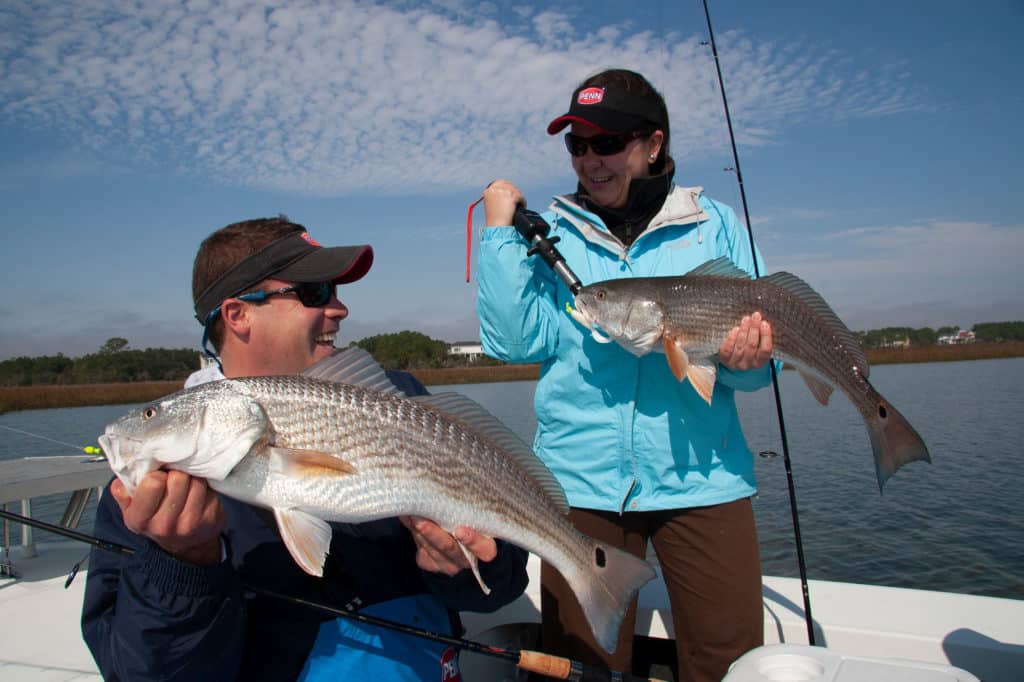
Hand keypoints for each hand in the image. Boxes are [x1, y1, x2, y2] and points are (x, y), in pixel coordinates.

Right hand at [111, 470, 225, 565]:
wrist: (183, 543)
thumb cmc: (155, 518)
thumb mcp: (131, 508)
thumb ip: (123, 489)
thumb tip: (131, 468)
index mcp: (139, 519)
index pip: (153, 483)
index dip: (157, 474)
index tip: (157, 477)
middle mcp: (164, 525)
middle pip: (178, 478)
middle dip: (176, 473)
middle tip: (174, 479)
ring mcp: (189, 523)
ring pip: (196, 481)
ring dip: (192, 478)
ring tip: (186, 485)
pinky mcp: (210, 518)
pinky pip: (210, 488)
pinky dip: (205, 486)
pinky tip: (198, 493)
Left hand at [400, 515, 496, 576]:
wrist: (455, 538)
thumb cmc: (469, 520)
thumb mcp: (473, 515)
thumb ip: (465, 508)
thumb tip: (449, 486)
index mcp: (484, 548)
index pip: (485, 550)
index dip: (474, 542)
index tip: (460, 531)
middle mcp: (467, 560)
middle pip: (451, 549)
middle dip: (434, 534)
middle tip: (420, 520)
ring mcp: (449, 565)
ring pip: (432, 550)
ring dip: (419, 531)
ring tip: (410, 513)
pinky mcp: (432, 565)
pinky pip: (421, 552)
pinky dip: (412, 532)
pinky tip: (406, 517)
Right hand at [482, 179, 524, 226]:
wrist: (497, 226)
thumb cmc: (495, 220)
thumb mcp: (492, 205)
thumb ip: (497, 197)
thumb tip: (507, 194)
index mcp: (488, 191)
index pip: (500, 183)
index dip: (507, 187)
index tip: (511, 193)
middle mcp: (494, 189)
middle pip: (509, 185)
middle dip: (514, 192)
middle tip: (517, 201)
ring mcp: (503, 191)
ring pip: (515, 191)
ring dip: (518, 198)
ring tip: (519, 206)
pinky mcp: (511, 195)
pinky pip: (521, 196)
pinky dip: (523, 202)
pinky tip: (521, 207)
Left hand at [719, 311, 772, 370]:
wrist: (731, 358)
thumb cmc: (748, 347)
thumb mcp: (758, 345)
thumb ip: (761, 336)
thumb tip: (762, 321)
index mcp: (760, 362)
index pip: (765, 349)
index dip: (766, 336)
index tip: (764, 323)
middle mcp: (748, 365)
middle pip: (752, 346)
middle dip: (754, 329)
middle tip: (755, 316)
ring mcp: (735, 363)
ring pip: (740, 346)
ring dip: (744, 330)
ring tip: (746, 319)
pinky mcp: (725, 360)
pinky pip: (728, 349)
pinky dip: (732, 338)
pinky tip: (735, 329)